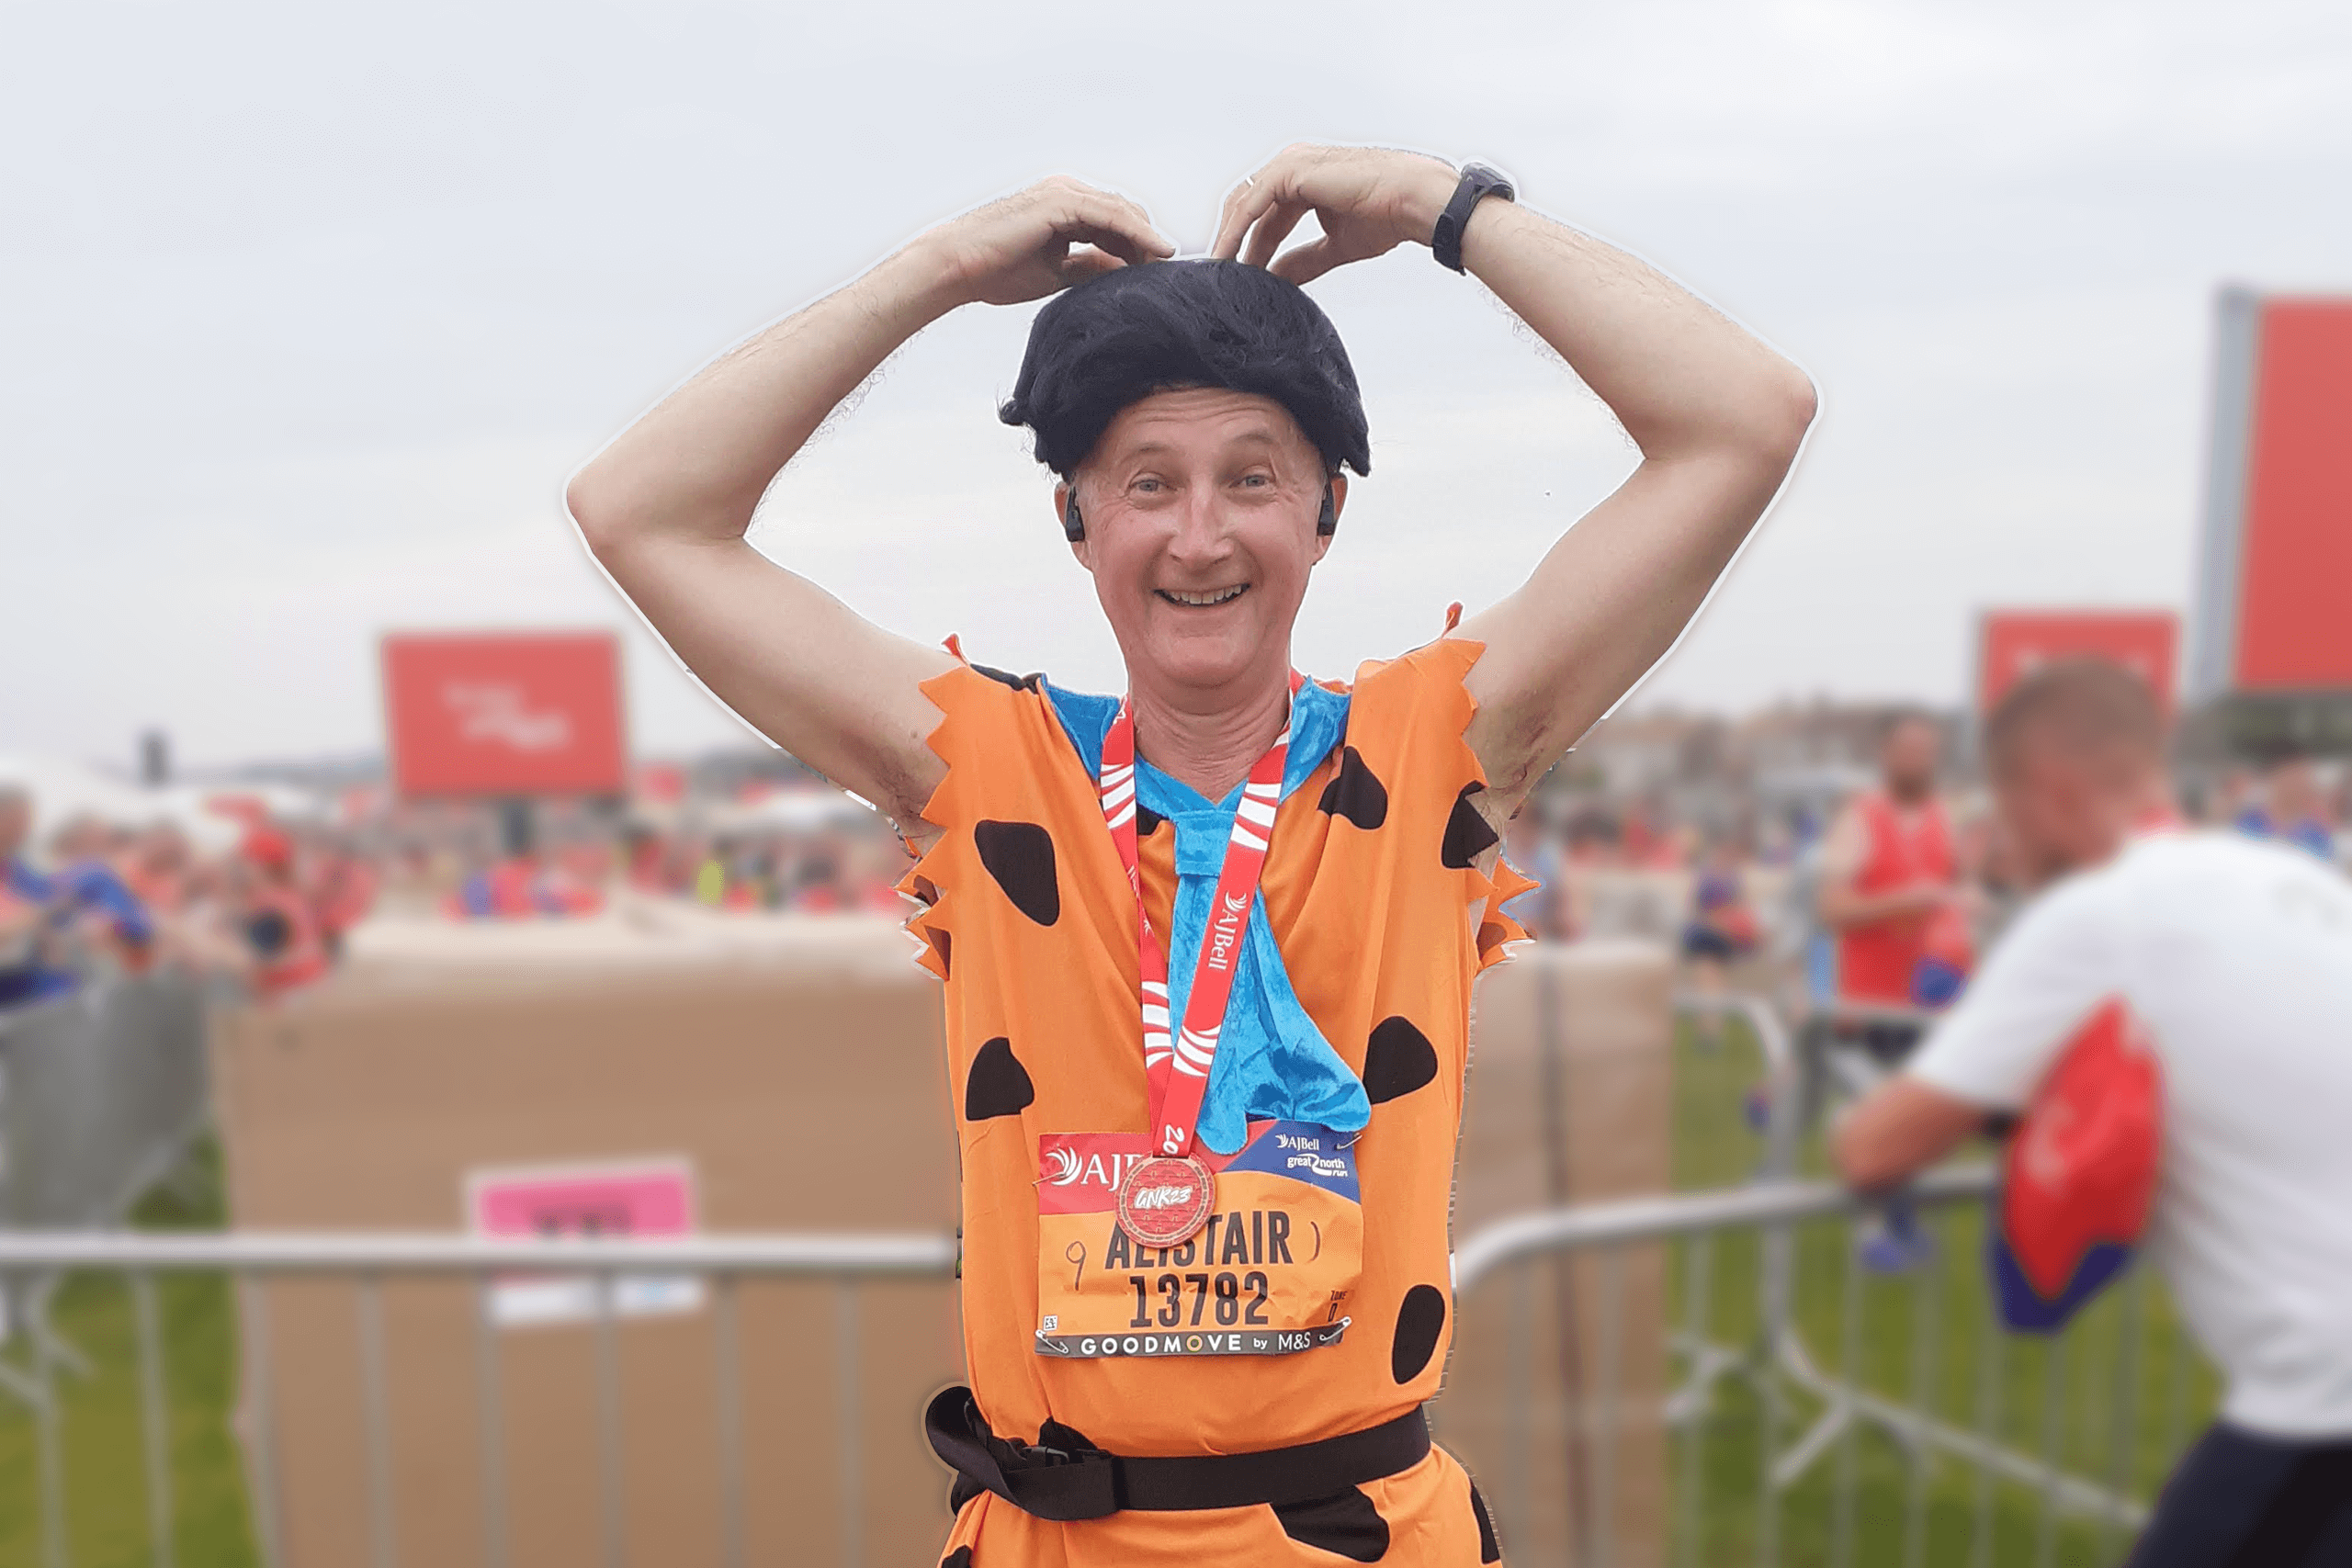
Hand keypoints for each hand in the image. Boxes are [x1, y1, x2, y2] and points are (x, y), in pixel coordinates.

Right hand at [913, 176, 1173, 308]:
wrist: (957, 267)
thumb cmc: (996, 271)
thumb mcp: (1056, 272)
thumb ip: (1090, 268)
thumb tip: (1123, 273)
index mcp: (1061, 207)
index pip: (1112, 222)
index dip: (1137, 246)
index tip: (1156, 271)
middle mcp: (1065, 193)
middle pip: (1123, 213)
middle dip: (1146, 242)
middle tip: (1164, 272)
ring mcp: (1063, 193)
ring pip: (1121, 212)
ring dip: (1148, 238)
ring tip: (1167, 264)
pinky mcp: (1061, 202)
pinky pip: (1111, 216)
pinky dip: (1138, 233)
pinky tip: (1157, 251)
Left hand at [1210, 144, 1459, 284]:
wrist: (1414, 201)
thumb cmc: (1387, 214)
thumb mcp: (1334, 245)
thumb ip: (1303, 260)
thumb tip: (1277, 277)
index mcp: (1303, 179)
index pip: (1263, 214)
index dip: (1247, 246)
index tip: (1238, 276)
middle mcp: (1293, 167)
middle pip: (1247, 206)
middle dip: (1233, 242)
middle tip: (1223, 277)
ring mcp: (1290, 165)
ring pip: (1244, 204)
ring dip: (1230, 238)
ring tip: (1221, 272)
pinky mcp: (1290, 172)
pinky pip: (1252, 204)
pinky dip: (1237, 231)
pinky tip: (1229, 256)